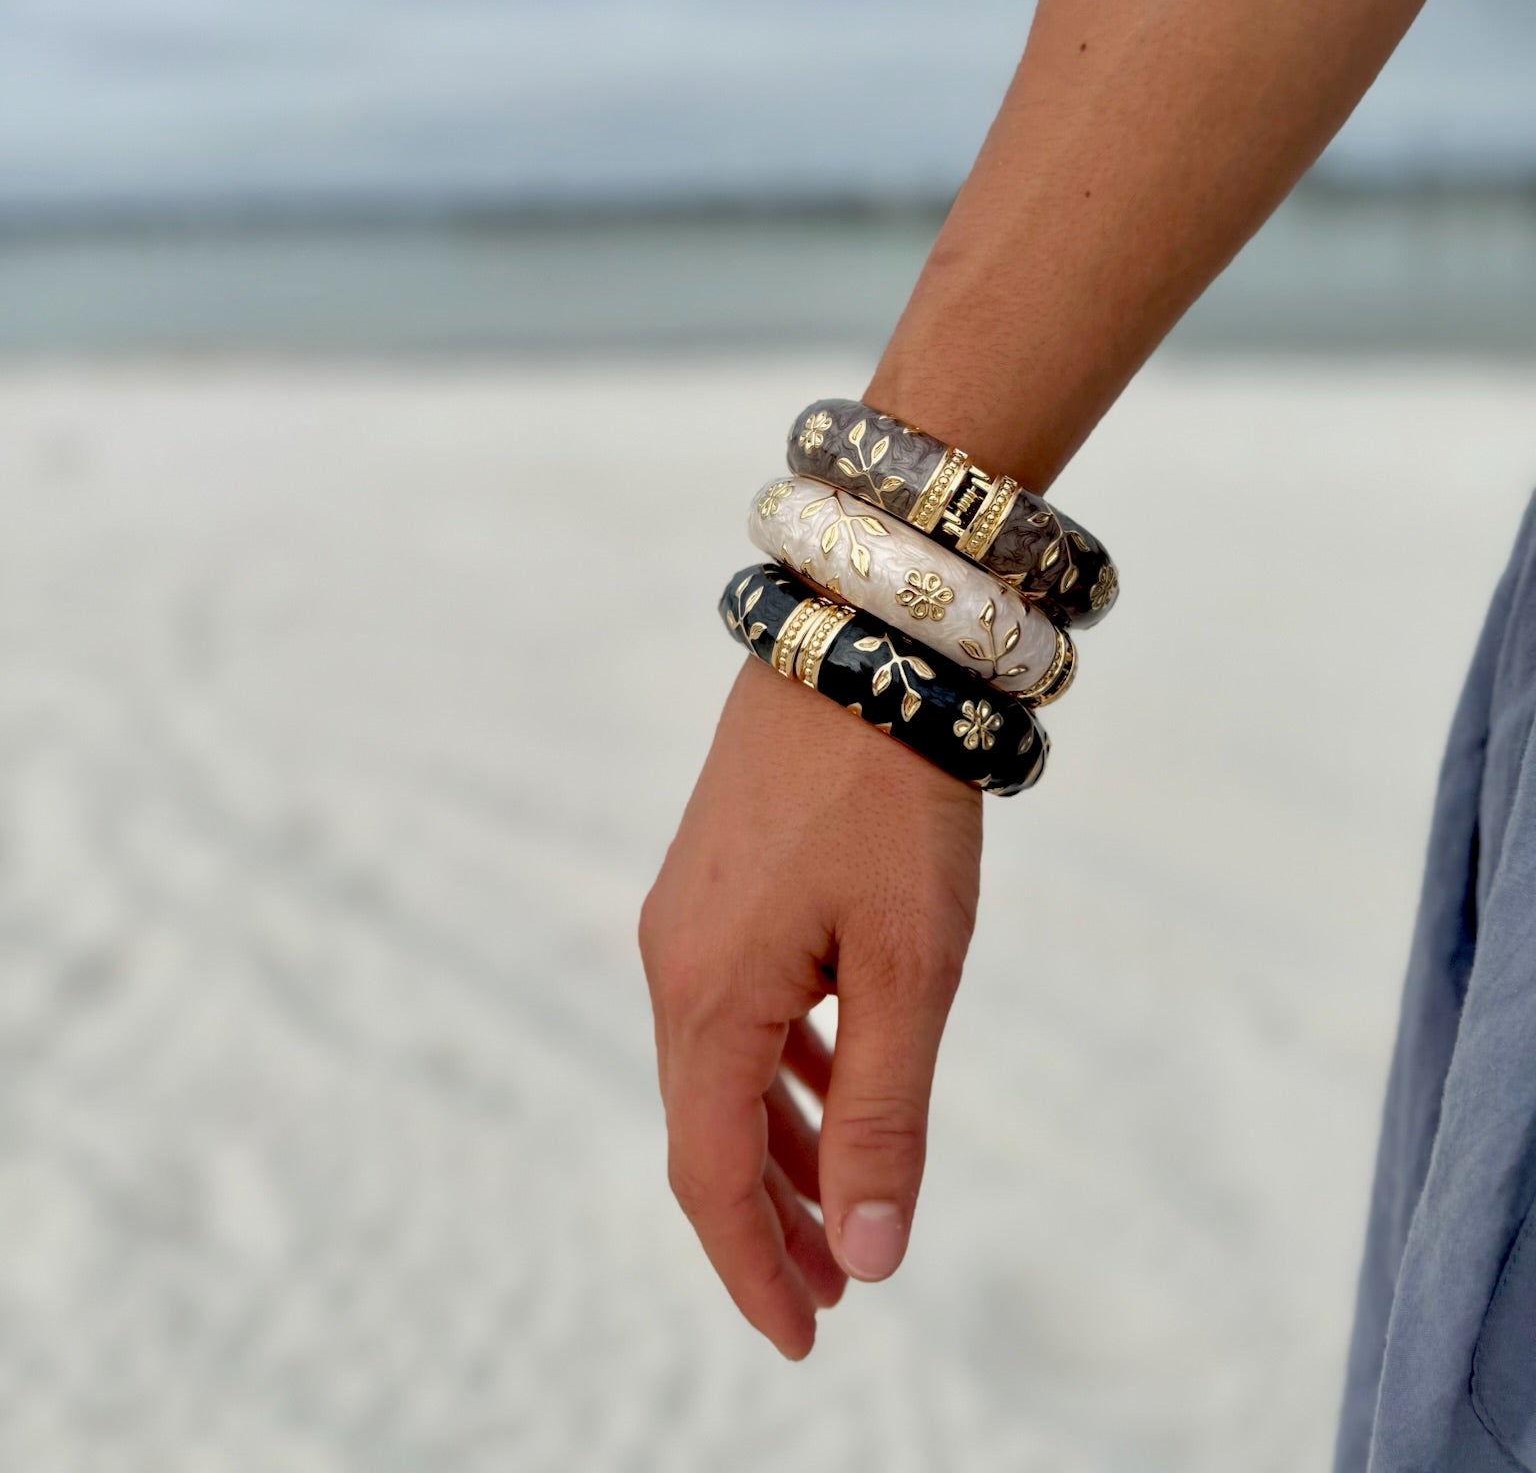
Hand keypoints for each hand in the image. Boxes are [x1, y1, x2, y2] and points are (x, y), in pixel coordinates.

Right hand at [639, 654, 982, 1358]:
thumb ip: (885, 1113)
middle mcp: (674, 961)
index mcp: (708, 995)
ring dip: (773, 1147)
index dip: (755, 1269)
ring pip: (718, 1068)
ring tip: (838, 1210)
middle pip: (705, 1128)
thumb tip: (871, 1256)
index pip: (711, 1176)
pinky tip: (826, 1078)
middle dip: (768, 1221)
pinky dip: (776, 1068)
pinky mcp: (715, 878)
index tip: (808, 1340)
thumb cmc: (892, 799)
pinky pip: (733, 1005)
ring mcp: (686, 914)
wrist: (860, 642)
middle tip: (834, 1295)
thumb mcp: (908, 965)